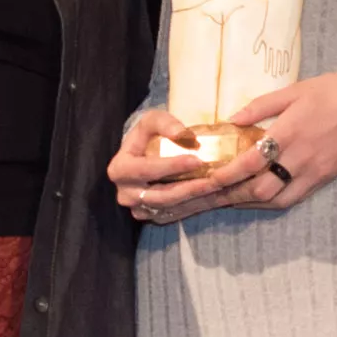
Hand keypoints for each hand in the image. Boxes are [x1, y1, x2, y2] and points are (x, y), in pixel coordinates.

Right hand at [109, 106, 281, 226]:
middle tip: (214, 179)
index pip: (145, 170)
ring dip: (194, 198)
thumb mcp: (151, 121)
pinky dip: (193, 206)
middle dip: (189, 187)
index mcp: (119, 170)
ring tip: (216, 186)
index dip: (171, 166)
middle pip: (160, 195)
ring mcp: (138, 209)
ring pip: (169, 207)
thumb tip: (182, 134)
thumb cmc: (146, 136)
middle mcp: (126, 194)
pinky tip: (210, 196)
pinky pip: (173, 214)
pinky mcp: (152, 216)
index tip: (197, 159)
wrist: (142, 156)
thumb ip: (165, 122)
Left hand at [223, 71, 336, 212]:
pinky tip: (254, 200)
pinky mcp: (322, 179)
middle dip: (231, 196)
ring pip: (275, 200)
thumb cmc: (328, 93)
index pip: (252, 160)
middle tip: (209, 196)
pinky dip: (269, 203)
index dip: (228, 173)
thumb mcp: (292, 90)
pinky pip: (292, 199)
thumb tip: (231, 119)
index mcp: (289, 132)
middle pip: (260, 188)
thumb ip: (260, 106)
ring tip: (226, 201)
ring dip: (248, 203)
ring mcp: (312, 172)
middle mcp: (300, 157)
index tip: (208, 179)